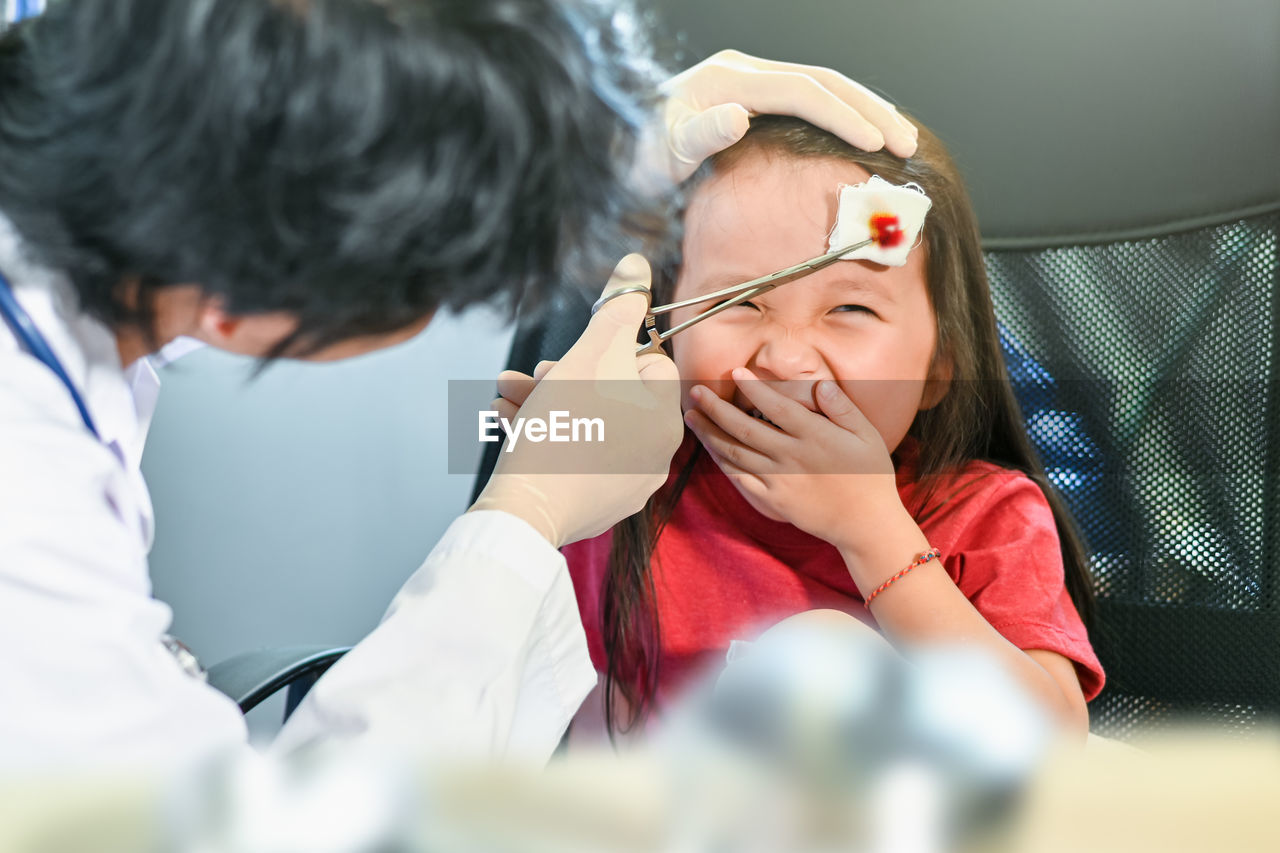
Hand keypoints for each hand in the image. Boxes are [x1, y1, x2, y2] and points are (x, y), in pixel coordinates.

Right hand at [470, 255, 681, 547]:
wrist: (526, 508)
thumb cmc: (562, 427)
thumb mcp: (591, 353)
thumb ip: (618, 307)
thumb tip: (638, 263)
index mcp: (665, 419)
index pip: (646, 364)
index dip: (603, 352)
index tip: (569, 358)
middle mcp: (656, 455)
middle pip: (612, 395)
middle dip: (563, 377)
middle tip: (528, 375)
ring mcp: (628, 485)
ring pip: (588, 425)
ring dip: (546, 402)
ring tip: (506, 395)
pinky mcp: (599, 505)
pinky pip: (577, 458)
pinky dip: (548, 437)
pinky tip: (511, 423)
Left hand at [639, 49, 918, 188]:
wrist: (611, 146)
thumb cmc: (634, 157)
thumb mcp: (661, 155)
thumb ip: (699, 135)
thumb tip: (739, 115)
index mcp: (727, 78)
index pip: (802, 91)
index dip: (842, 116)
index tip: (875, 143)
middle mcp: (742, 71)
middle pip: (823, 81)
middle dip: (870, 110)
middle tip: (907, 143)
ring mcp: (747, 80)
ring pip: (822, 86)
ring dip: (864, 110)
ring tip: (900, 138)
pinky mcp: (749, 96)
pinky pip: (808, 100)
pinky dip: (842, 114)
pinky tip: (863, 134)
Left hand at [683, 369, 910, 555]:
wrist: (865, 524)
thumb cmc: (870, 475)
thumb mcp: (867, 435)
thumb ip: (842, 408)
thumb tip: (820, 385)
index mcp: (814, 437)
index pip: (776, 406)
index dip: (753, 388)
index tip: (735, 372)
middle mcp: (791, 457)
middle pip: (744, 428)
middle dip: (716, 408)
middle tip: (696, 392)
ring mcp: (779, 481)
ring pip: (735, 453)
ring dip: (710, 433)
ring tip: (692, 416)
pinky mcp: (772, 501)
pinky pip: (740, 479)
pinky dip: (722, 462)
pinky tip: (710, 448)